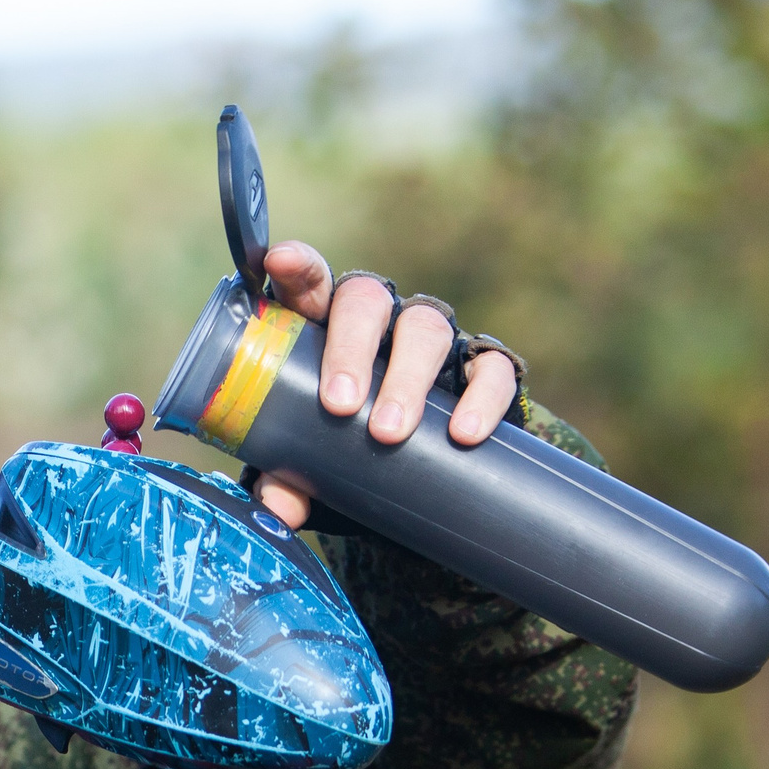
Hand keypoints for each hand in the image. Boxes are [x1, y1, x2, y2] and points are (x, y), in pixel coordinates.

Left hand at [250, 240, 518, 530]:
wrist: (421, 482)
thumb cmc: (347, 451)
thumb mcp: (313, 466)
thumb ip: (289, 479)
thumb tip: (277, 507)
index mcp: (326, 327)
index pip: (310, 283)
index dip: (297, 267)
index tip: (279, 262)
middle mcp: (381, 322)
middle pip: (366, 300)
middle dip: (351, 347)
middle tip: (340, 405)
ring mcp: (433, 340)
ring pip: (425, 327)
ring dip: (406, 377)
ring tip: (389, 433)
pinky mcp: (481, 368)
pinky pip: (491, 368)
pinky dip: (479, 398)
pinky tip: (463, 434)